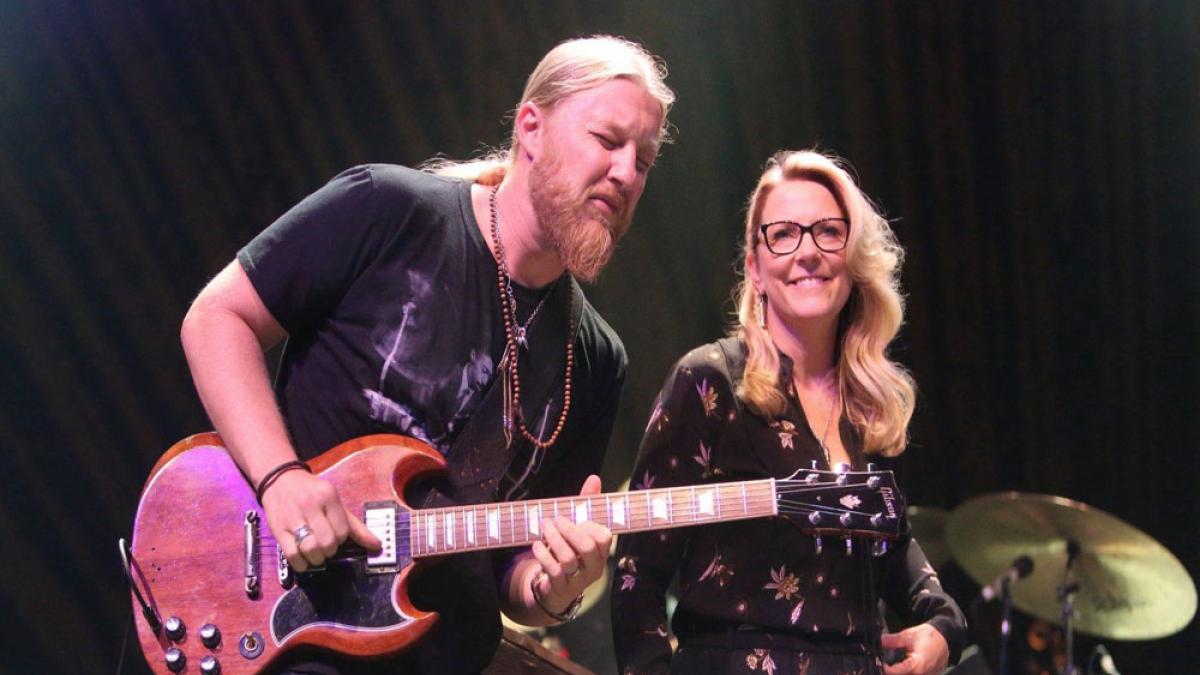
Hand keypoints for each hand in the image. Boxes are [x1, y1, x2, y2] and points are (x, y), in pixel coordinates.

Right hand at [261, 469, 379, 571]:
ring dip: (316, 558)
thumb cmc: (312, 494)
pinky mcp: (278, 529)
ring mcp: (293, 517)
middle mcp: (310, 505)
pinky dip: (301, 563)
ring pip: (311, 549)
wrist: (280, 481)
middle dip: (329, 550)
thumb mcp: (335, 503)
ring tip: (315, 553)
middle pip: (327, 542)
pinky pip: (292, 555)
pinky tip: (303, 559)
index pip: (342, 531)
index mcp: (328, 496)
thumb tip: (377, 545)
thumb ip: (356, 526)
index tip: (336, 537)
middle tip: (326, 547)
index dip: (341, 539)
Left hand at [529, 474, 611, 612]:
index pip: (604, 537)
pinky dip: (543, 555)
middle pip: (588, 548)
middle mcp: (594, 567)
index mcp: (602, 552)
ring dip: (553, 539)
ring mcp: (578, 580)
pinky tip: (536, 545)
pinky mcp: (560, 588)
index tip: (577, 519)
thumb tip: (594, 478)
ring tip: (544, 527)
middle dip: (569, 530)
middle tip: (556, 519)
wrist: (556, 588)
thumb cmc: (571, 551)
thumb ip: (587, 504)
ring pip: (568, 559)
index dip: (589, 525)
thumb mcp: (579, 528)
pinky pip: (552, 571)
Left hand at [882, 624, 949, 674]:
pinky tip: (904, 665)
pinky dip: (908, 671)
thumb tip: (880, 641)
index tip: (880, 662)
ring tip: (896, 664)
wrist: (945, 639)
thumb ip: (892, 640)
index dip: (884, 668)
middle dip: (891, 670)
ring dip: (899, 671)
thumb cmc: (930, 637)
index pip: (894, 672)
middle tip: (886, 662)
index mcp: (916, 665)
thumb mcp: (908, 635)